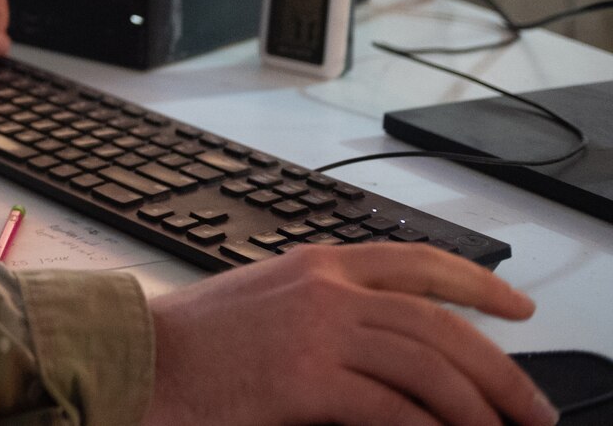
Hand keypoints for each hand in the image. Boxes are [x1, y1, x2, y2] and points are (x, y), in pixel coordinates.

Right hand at [144, 245, 555, 425]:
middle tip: (531, 405)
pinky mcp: (306, 379)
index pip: (418, 263)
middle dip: (500, 367)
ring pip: (430, 364)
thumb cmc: (195, 341)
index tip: (518, 309)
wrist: (140, 358)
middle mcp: (325, 289)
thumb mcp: (269, 302)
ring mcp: (318, 332)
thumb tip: (390, 344)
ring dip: (478, 406)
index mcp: (318, 264)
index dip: (479, 286)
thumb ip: (327, 310)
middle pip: (440, 322)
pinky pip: (392, 407)